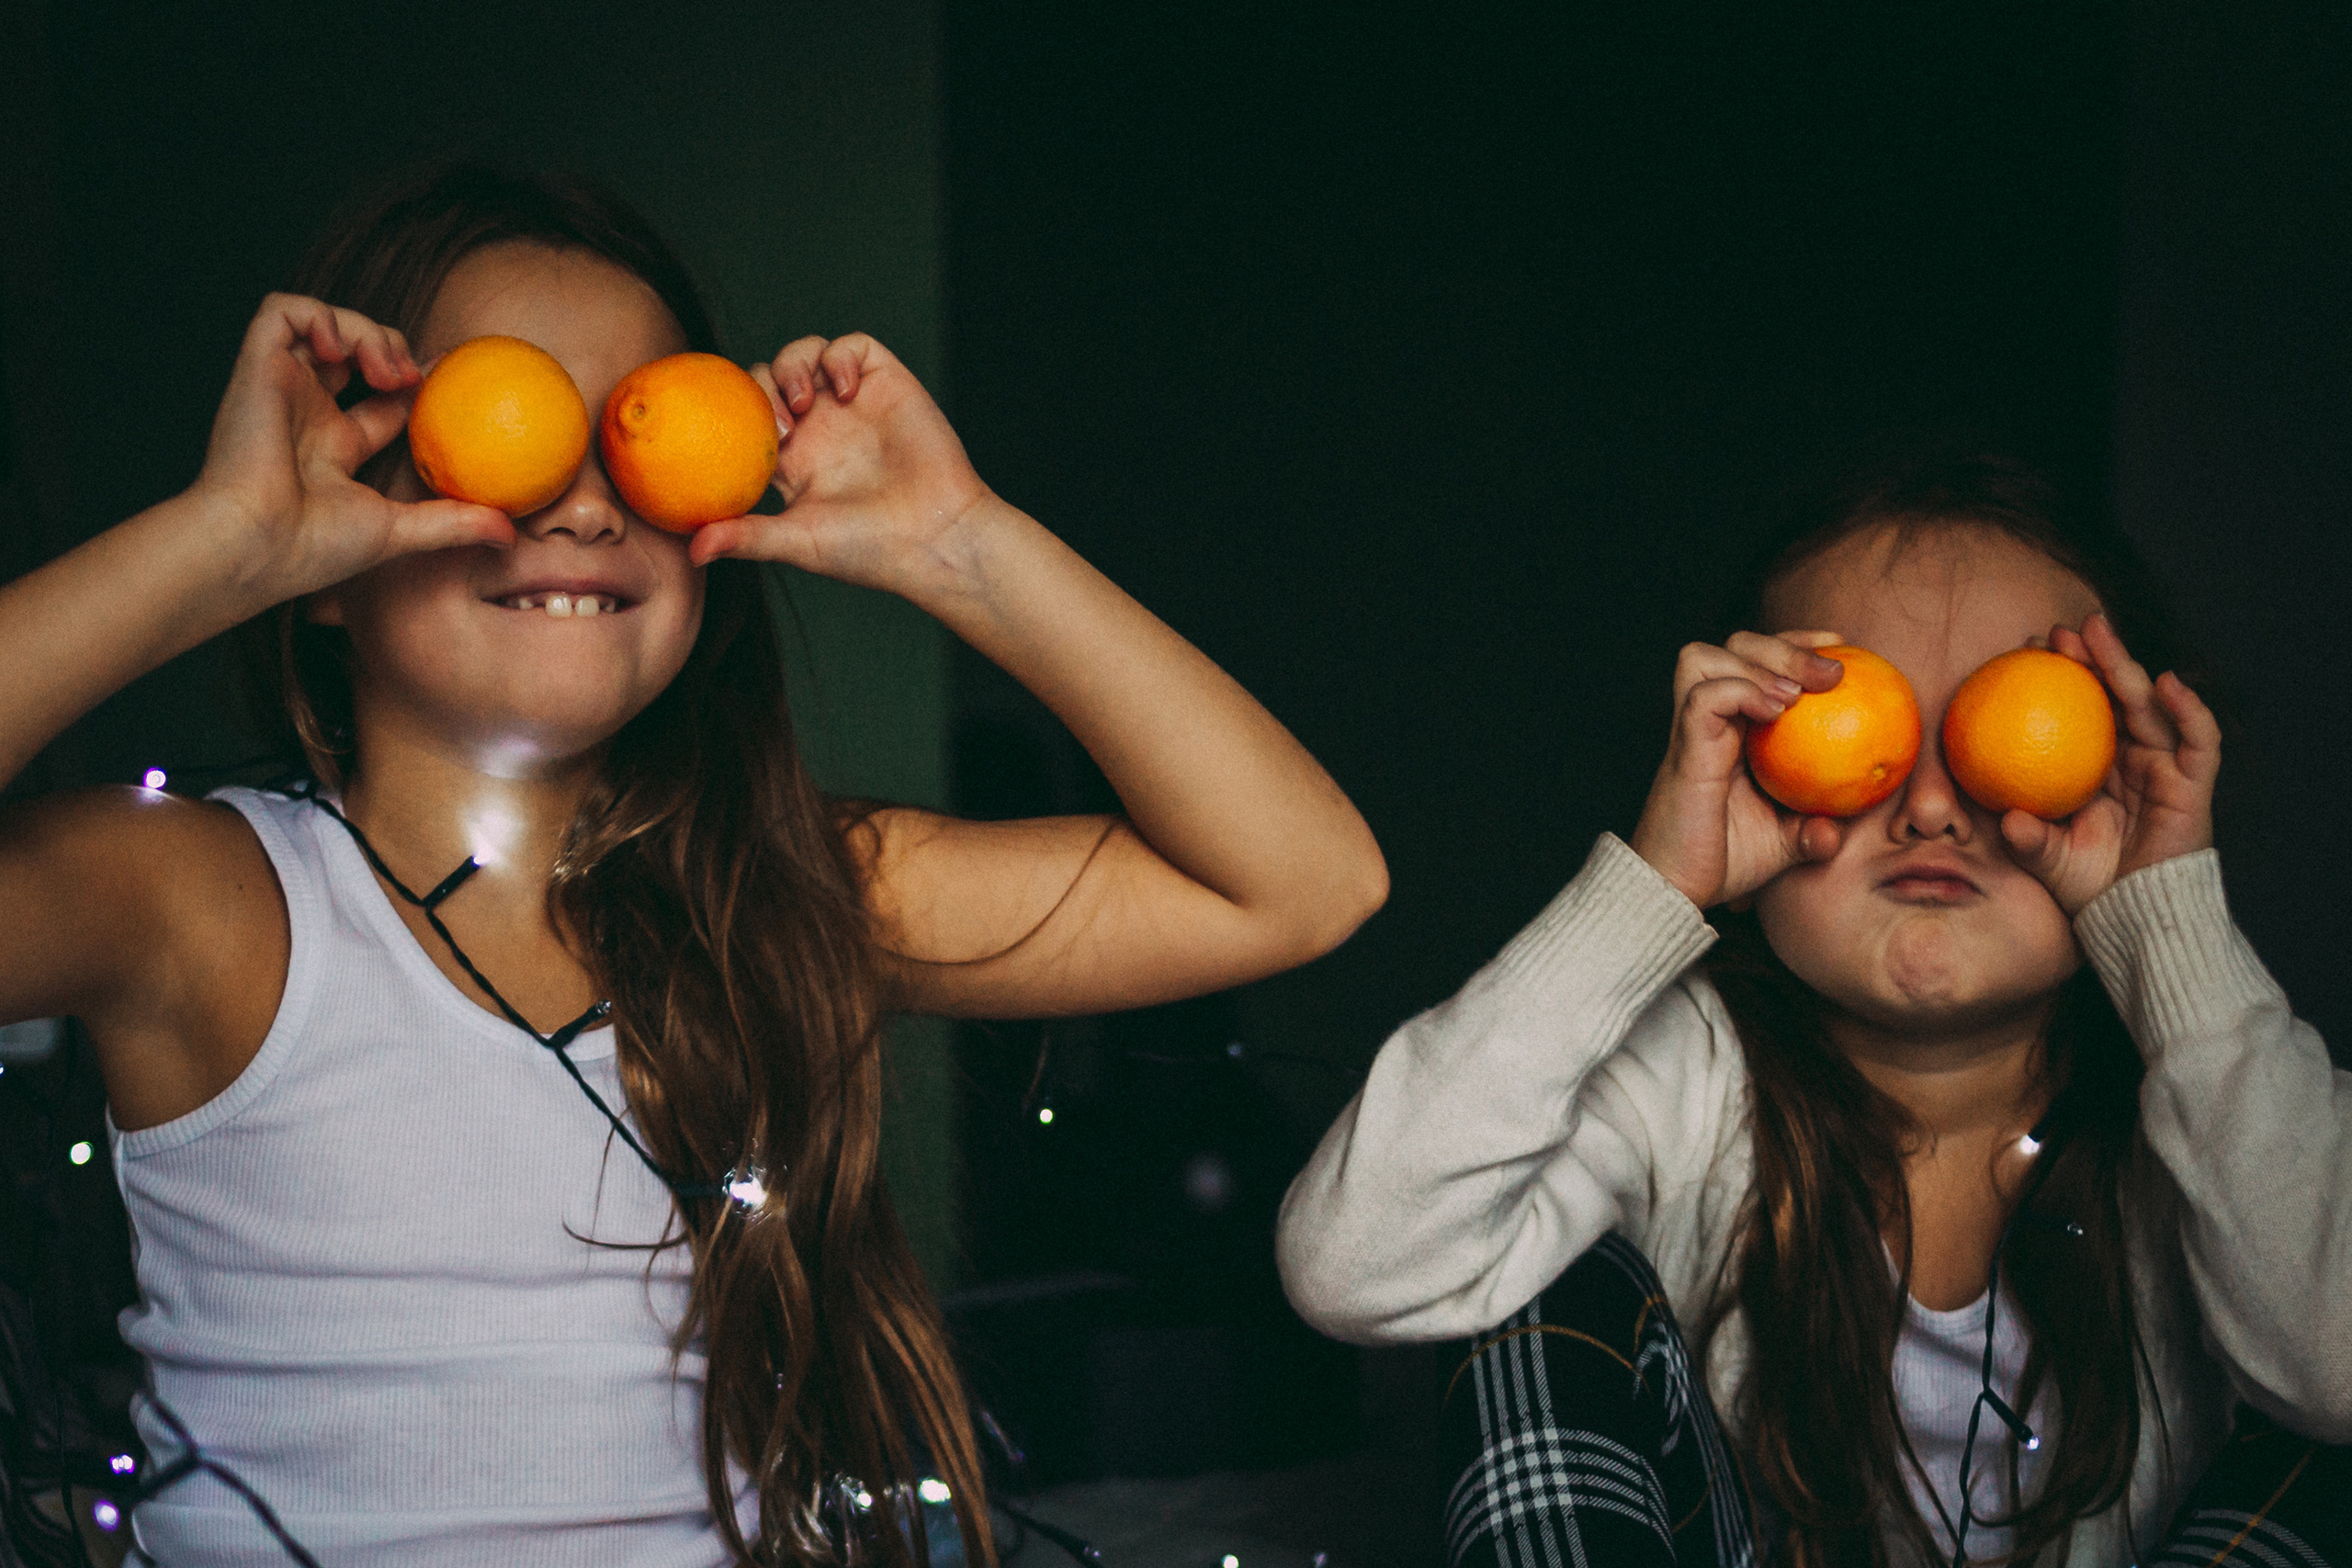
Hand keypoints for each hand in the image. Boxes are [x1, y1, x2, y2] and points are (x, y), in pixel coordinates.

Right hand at [186, 295, 513, 608]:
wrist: (255, 545)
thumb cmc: (313, 547)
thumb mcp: (400, 529)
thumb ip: (454, 523)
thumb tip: (510, 534)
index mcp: (333, 448)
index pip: (382, 401)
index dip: (416, 381)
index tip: (448, 377)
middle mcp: (306, 412)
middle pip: (353, 352)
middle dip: (390, 347)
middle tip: (412, 377)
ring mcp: (281, 387)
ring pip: (323, 322)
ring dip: (364, 330)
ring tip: (385, 369)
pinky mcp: (256, 366)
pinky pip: (282, 309)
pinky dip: (319, 314)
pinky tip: (341, 348)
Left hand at [688, 333, 993, 593]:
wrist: (936, 537)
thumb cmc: (870, 549)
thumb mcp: (796, 541)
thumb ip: (746, 536)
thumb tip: (692, 551)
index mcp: (792, 457)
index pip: (746, 413)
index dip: (735, 412)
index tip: (750, 443)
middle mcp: (820, 425)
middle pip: (769, 375)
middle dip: (761, 388)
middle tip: (780, 427)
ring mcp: (852, 402)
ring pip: (805, 352)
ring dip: (793, 366)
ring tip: (806, 403)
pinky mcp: (886, 383)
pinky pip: (852, 345)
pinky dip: (840, 356)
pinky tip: (846, 390)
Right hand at [1628, 631, 1851, 909]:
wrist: (1678, 890)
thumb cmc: (1726, 862)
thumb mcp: (1786, 842)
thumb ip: (1815, 829)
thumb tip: (1838, 828)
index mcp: (1733, 729)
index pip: (1755, 660)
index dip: (1795, 644)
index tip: (1840, 649)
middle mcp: (1707, 721)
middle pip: (1732, 645)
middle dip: (1784, 644)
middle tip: (1832, 672)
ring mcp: (1691, 732)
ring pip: (1704, 657)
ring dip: (1757, 662)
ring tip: (1795, 694)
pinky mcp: (1684, 750)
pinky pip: (1703, 698)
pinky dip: (1739, 691)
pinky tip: (1776, 710)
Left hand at [1999, 612, 2218, 915]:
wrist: (2134, 916)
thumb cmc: (2087, 886)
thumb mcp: (2046, 858)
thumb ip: (2027, 840)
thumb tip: (2005, 821)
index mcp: (2090, 767)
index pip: (2073, 711)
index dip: (2055, 680)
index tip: (2022, 653)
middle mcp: (2128, 759)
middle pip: (2110, 697)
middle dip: (2089, 658)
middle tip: (2059, 630)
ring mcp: (2163, 767)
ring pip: (2148, 705)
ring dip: (2125, 667)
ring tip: (2099, 634)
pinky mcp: (2194, 782)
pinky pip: (2198, 738)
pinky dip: (2187, 707)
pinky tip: (2166, 682)